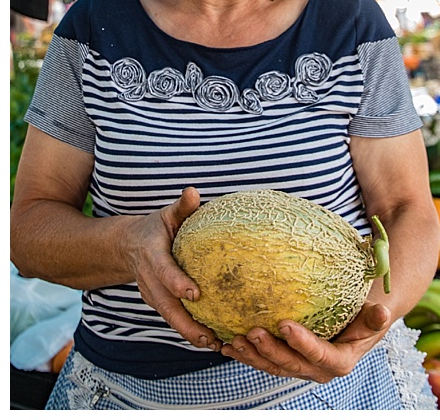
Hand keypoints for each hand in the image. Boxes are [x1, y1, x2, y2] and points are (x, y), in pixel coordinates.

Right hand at [122, 186, 220, 351]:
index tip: (196, 293)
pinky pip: (172, 318)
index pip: (164, 272)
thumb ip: (181, 207)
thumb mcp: (166, 214)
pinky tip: (210, 339)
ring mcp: (151, 294)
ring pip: (170, 318)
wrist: (127, 247)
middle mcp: (149, 280)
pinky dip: (188, 331)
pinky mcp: (157, 302)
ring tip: (214, 344)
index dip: (177, 283)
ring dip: (189, 333)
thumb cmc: (155, 228)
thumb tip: (193, 192)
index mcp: (152, 256)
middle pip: (167, 307)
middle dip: (187, 324)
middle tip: (210, 336)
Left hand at [221, 300, 392, 383]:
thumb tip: (382, 314)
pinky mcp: (288, 363)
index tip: (284, 323)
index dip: (301, 342)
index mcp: (339, 361)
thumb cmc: (364, 317)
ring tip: (236, 341)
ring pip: (273, 367)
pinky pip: (265, 362)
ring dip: (253, 356)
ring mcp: (300, 368)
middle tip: (253, 331)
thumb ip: (374, 318)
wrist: (356, 327)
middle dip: (270, 350)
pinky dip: (247, 356)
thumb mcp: (371, 317)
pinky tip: (229, 347)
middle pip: (290, 364)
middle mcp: (317, 370)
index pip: (318, 353)